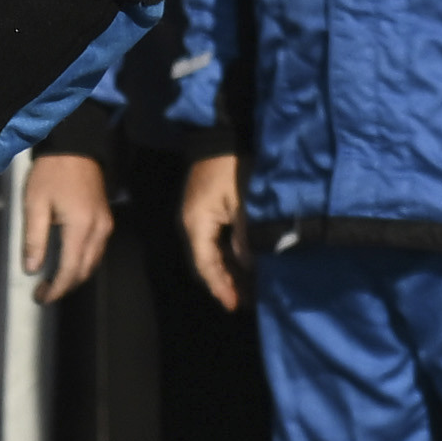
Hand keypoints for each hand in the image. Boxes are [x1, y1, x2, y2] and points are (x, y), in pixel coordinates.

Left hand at [18, 146, 114, 301]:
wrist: (75, 146)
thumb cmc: (52, 172)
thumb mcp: (35, 204)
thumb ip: (34, 239)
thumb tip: (32, 268)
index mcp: (81, 227)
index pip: (71, 270)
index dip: (56, 288)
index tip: (41, 297)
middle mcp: (99, 229)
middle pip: (85, 270)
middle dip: (65, 286)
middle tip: (44, 292)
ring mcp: (106, 224)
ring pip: (94, 262)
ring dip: (75, 275)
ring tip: (53, 281)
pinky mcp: (106, 219)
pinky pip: (97, 249)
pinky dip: (83, 262)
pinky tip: (67, 262)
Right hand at [181, 151, 249, 312]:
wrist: (222, 134)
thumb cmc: (234, 167)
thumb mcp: (244, 203)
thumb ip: (246, 237)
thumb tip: (250, 265)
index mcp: (196, 224)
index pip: (205, 265)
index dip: (220, 287)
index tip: (234, 305)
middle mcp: (191, 225)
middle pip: (206, 263)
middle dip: (226, 283)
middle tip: (246, 302)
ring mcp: (198, 217)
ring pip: (212, 253)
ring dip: (230, 270)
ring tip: (249, 289)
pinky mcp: (207, 210)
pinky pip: (217, 240)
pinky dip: (230, 254)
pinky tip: (245, 263)